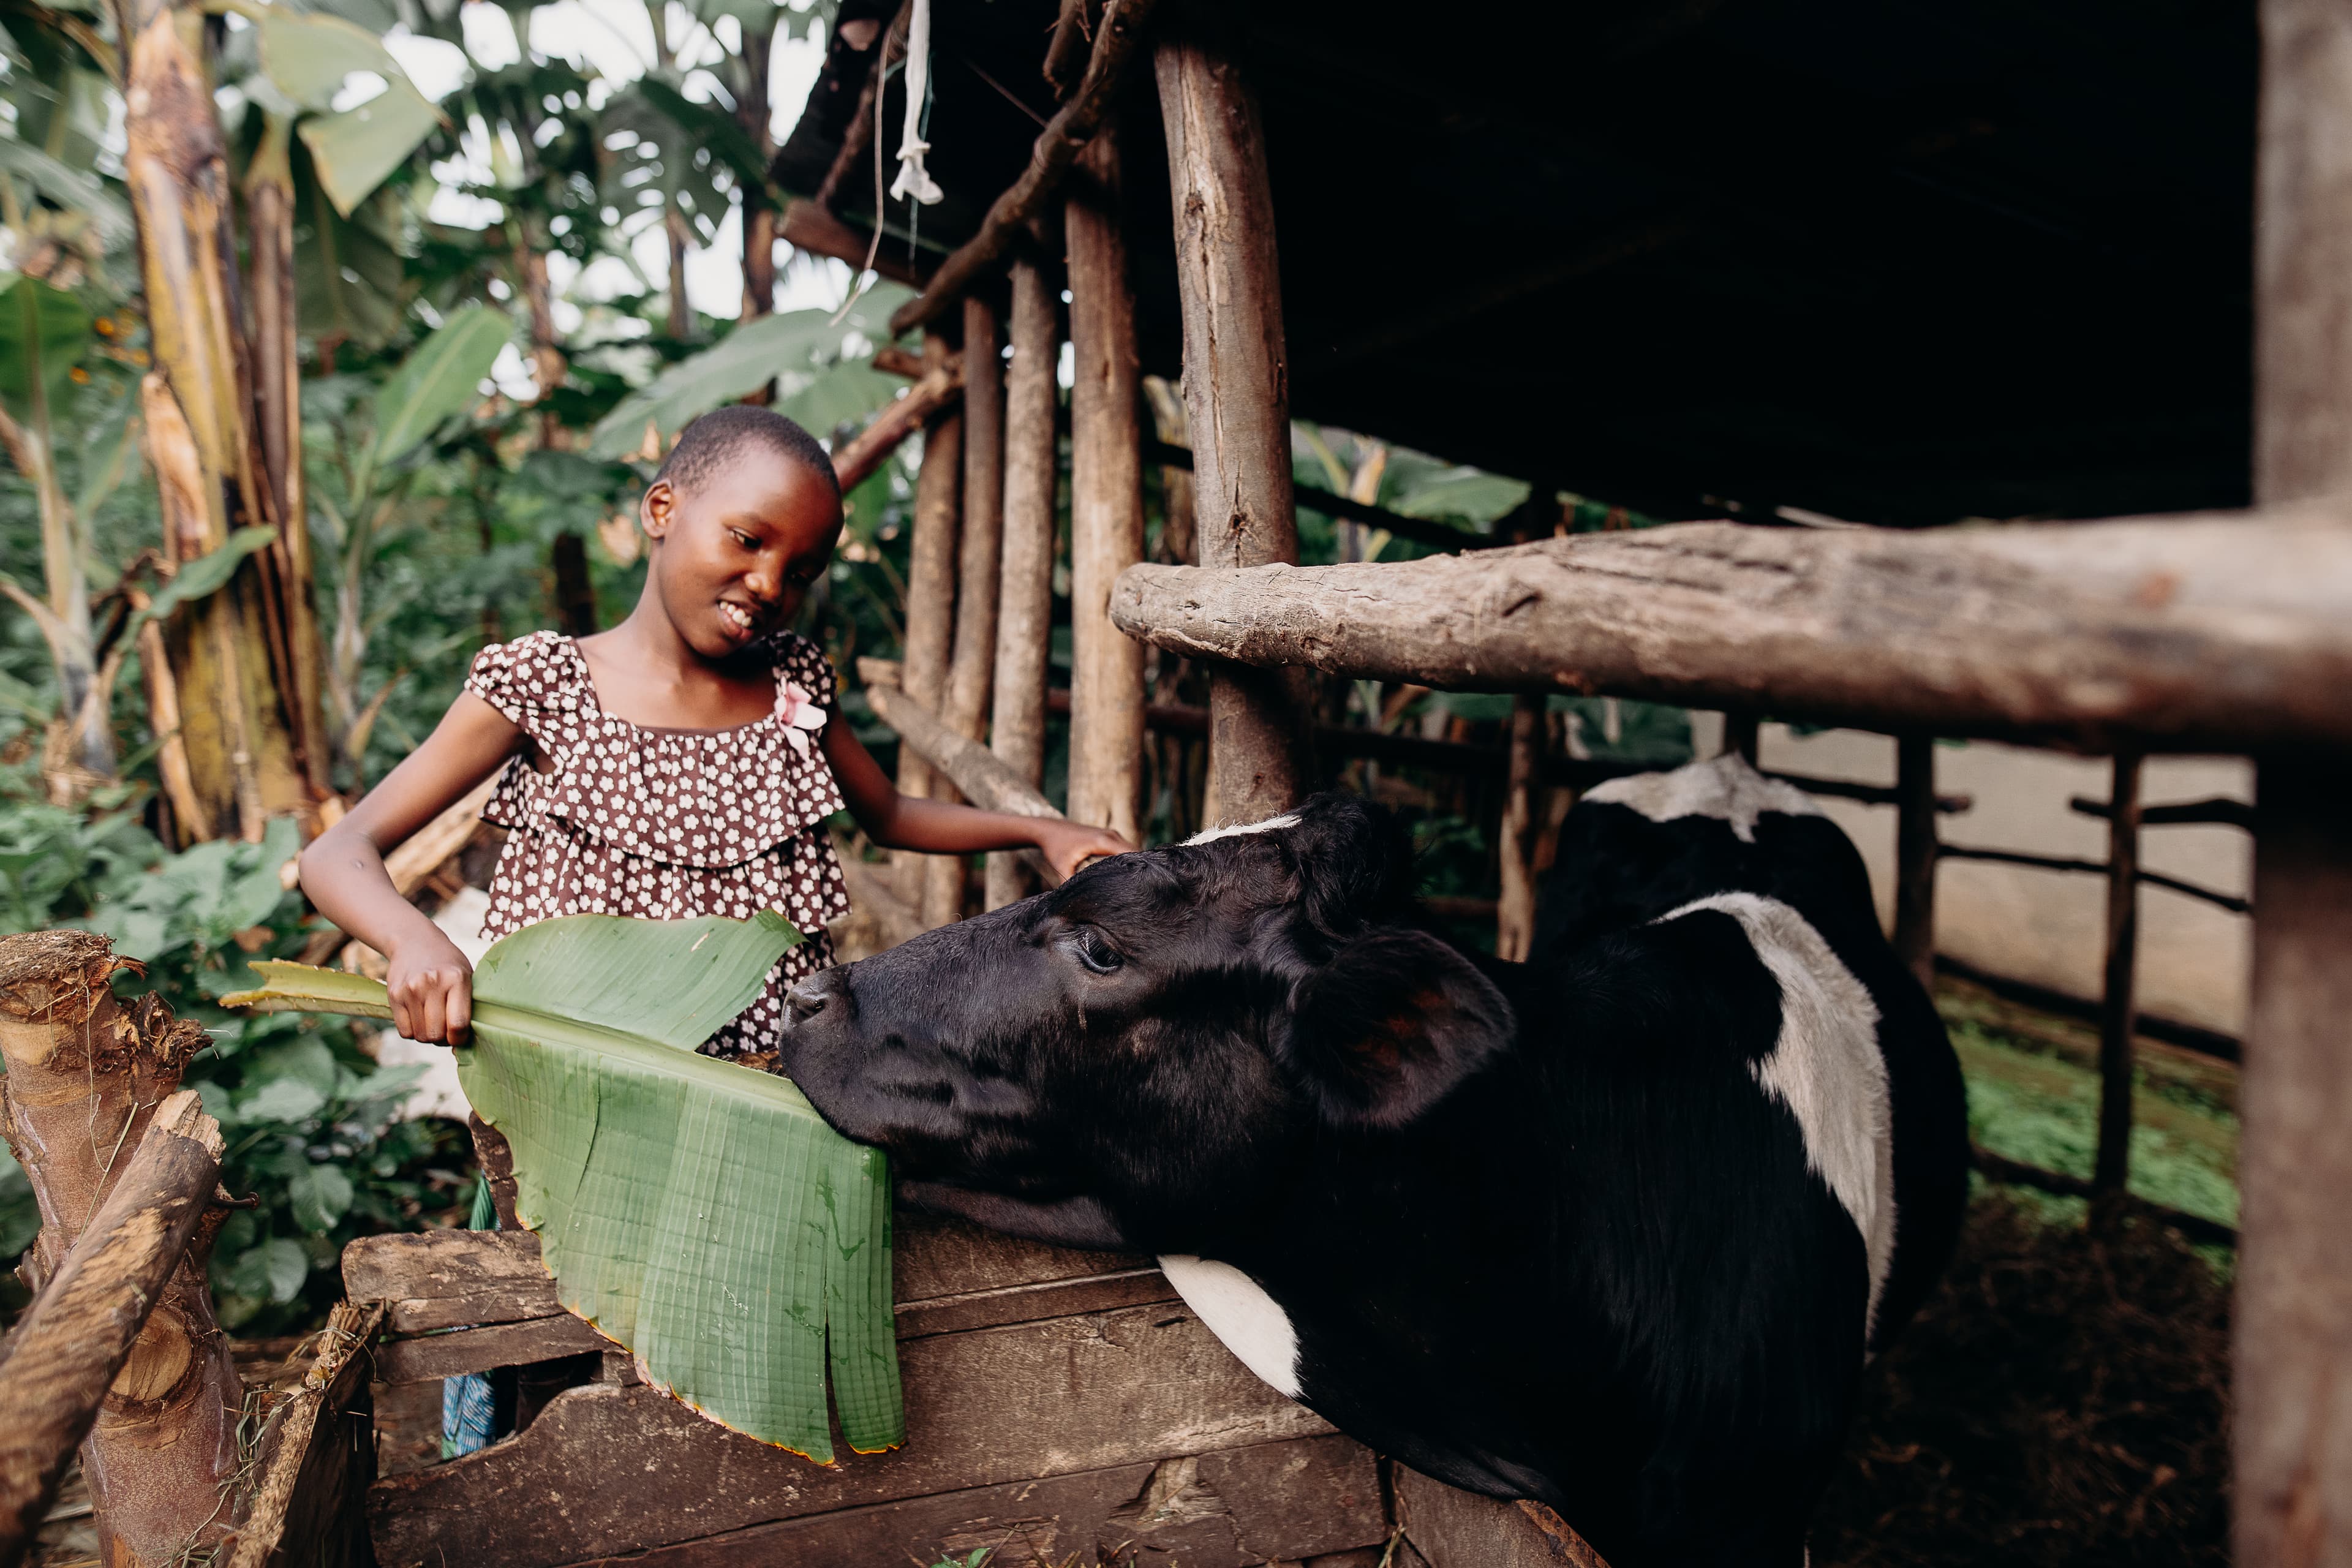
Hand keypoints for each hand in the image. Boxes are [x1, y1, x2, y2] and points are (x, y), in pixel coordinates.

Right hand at [385, 930, 473, 1045]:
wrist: (415, 941)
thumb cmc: (448, 965)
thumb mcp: (466, 976)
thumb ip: (468, 1007)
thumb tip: (465, 1045)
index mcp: (457, 979)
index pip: (458, 1025)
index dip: (460, 1039)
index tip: (460, 1037)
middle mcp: (432, 983)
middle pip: (436, 1034)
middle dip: (443, 1039)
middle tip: (446, 1029)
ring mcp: (410, 989)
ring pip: (420, 1035)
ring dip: (428, 1036)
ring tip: (433, 1021)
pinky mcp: (394, 994)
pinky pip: (404, 1031)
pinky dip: (413, 1031)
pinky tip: (419, 1017)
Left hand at [1036, 819, 1134, 881]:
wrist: (1048, 829)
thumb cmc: (1055, 847)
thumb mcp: (1062, 867)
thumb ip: (1070, 883)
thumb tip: (1076, 903)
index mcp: (1104, 841)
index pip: (1130, 855)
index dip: (1136, 870)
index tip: (1139, 887)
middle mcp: (1111, 835)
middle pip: (1135, 853)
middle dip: (1137, 869)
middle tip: (1140, 890)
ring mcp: (1111, 834)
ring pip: (1131, 850)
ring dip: (1133, 865)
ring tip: (1135, 884)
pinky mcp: (1108, 836)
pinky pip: (1124, 849)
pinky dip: (1127, 860)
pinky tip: (1125, 875)